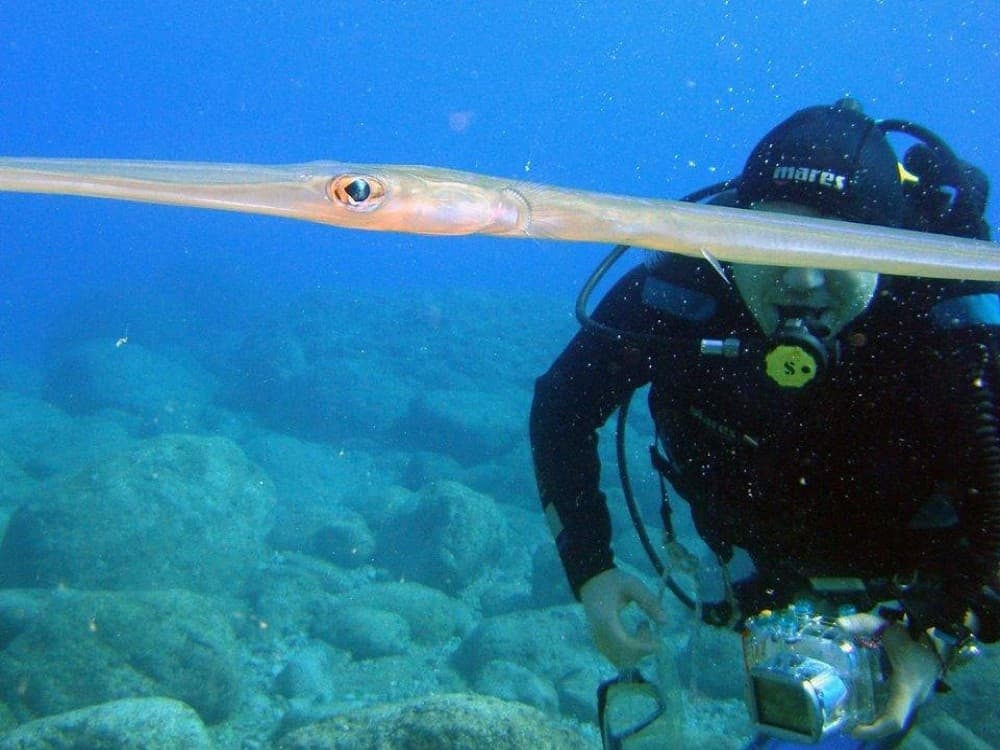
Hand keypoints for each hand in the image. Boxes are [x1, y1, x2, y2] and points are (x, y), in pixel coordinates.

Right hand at [579, 568, 666, 666]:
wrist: (592, 581)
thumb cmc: (613, 582)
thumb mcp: (633, 586)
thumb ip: (649, 602)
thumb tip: (665, 622)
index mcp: (606, 620)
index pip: (627, 645)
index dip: (645, 647)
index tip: (659, 640)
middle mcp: (600, 635)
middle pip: (624, 658)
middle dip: (642, 649)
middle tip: (647, 628)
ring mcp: (598, 640)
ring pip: (620, 661)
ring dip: (637, 652)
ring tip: (641, 629)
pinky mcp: (599, 643)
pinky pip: (616, 657)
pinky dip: (629, 652)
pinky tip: (633, 635)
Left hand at [836, 612, 940, 739]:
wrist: (938, 637)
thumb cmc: (912, 635)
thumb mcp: (886, 628)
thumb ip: (863, 623)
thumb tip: (840, 624)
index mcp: (907, 687)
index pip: (894, 719)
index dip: (874, 730)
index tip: (853, 731)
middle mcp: (913, 699)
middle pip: (891, 723)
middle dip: (869, 729)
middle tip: (845, 725)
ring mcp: (915, 699)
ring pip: (894, 718)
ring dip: (874, 723)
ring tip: (849, 719)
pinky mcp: (912, 696)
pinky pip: (897, 710)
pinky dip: (880, 713)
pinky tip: (862, 707)